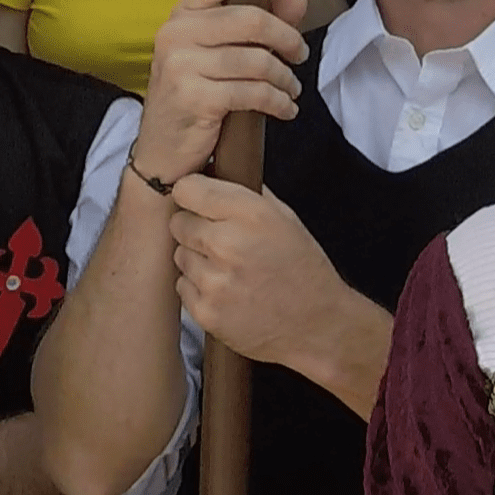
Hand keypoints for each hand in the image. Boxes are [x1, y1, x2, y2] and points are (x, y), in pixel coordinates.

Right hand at [138, 0, 313, 182]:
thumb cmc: (195, 94)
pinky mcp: (193, 97)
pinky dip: (278, 102)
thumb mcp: (222, 53)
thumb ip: (259, 22)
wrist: (162, 150)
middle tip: (300, 53)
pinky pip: (253, 92)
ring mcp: (181, 65)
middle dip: (287, 38)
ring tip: (291, 88)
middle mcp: (176, 32)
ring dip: (285, 77)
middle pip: (250, 19)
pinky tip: (284, 108)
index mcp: (182, 13)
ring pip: (256, 60)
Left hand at [170, 174, 355, 369]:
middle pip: (178, 222)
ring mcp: (215, 281)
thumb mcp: (285, 217)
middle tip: (220, 241)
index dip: (192, 194)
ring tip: (228, 269)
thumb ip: (246, 194)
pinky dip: (198, 288)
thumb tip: (212, 171)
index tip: (199, 201)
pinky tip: (227, 290)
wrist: (317, 323)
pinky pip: (182, 286)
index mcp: (251, 214)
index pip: (187, 189)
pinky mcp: (206, 311)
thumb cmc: (302, 268)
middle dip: (194, 228)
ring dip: (197, 259)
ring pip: (179, 255)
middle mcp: (229, 244)